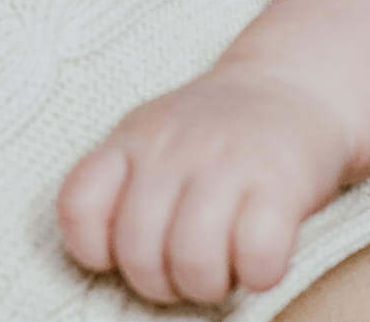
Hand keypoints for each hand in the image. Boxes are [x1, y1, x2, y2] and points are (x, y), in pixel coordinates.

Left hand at [56, 65, 355, 305]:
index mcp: (130, 140)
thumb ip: (124, 183)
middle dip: (160, 284)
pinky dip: (259, 273)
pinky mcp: (280, 182)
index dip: (93, 249)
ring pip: (193, 262)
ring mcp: (225, 163)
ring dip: (208, 285)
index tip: (122, 252)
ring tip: (223, 270)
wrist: (292, 83)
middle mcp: (170, 149)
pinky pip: (257, 256)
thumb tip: (108, 257)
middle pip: (137, 252)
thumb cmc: (215, 130)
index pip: (77, 207)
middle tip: (185, 271)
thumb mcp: (152, 135)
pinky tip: (261, 259)